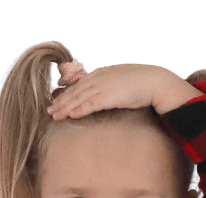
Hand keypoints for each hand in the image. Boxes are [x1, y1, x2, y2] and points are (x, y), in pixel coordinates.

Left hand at [47, 64, 199, 120]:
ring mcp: (104, 86)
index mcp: (102, 73)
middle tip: (50, 111)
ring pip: (79, 98)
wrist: (156, 82)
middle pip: (75, 91)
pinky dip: (79, 109)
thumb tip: (105, 99)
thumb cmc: (142, 85)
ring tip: (54, 116)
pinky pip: (90, 104)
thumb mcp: (122, 83)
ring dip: (65, 107)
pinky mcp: (110, 96)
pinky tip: (71, 115)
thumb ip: (110, 89)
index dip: (67, 93)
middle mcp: (100, 78)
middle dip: (61, 101)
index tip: (57, 102)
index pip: (80, 85)